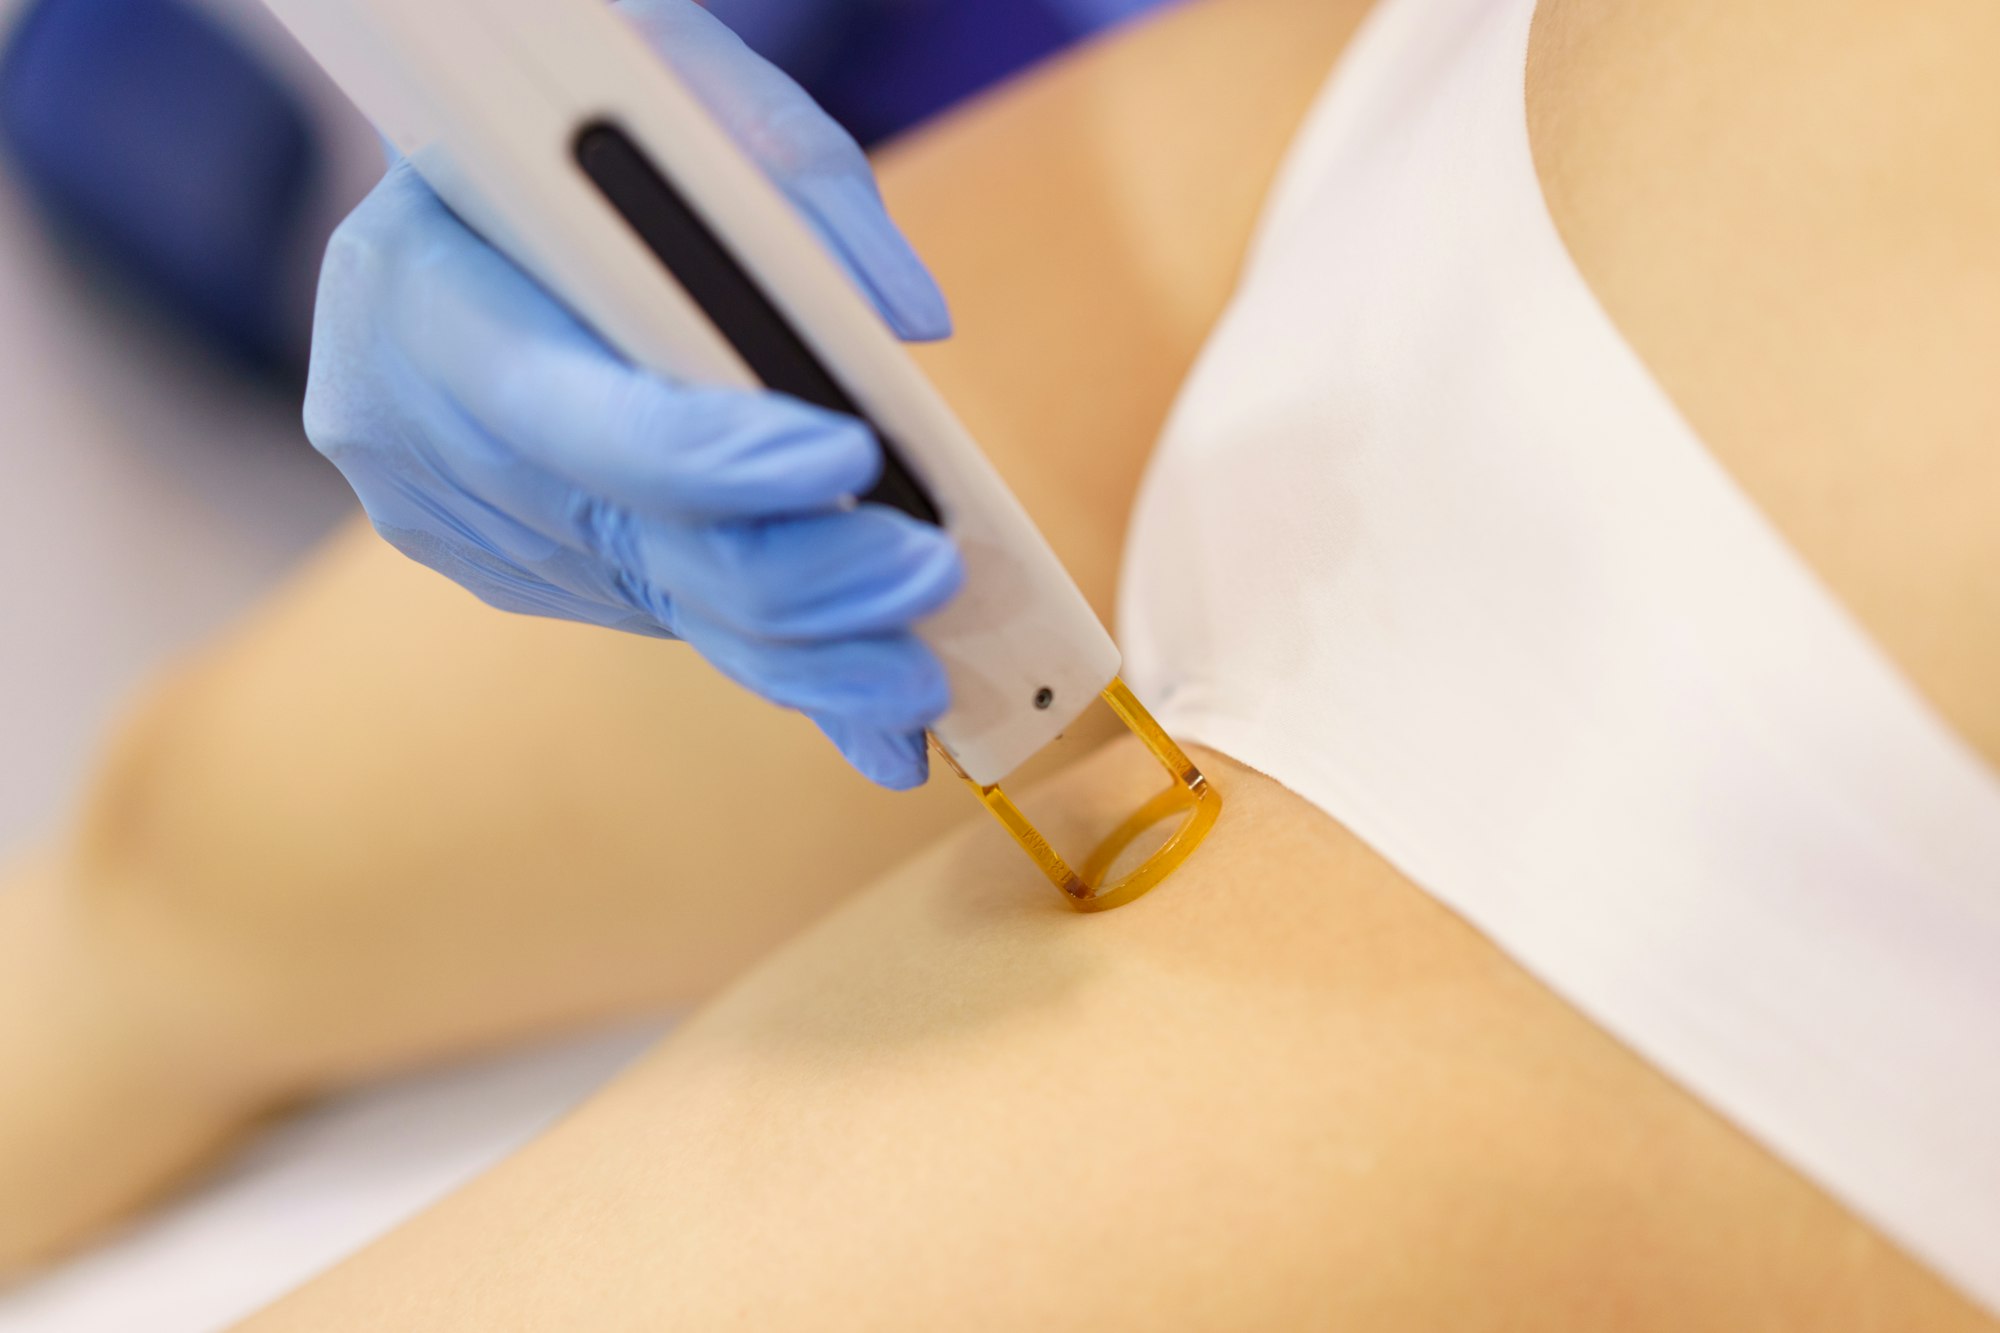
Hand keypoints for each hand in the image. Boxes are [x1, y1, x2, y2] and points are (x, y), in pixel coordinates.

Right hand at [303, 0, 961, 788]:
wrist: (459, 182)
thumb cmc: (570, 109)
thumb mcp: (673, 75)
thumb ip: (798, 174)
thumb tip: (911, 325)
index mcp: (423, 287)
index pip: (585, 410)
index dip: (722, 453)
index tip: (854, 457)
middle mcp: (410, 421)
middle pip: (642, 537)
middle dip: (805, 573)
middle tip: (931, 573)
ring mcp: (450, 513)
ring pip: (661, 601)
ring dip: (804, 642)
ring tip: (916, 679)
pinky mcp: (499, 562)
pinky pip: (650, 608)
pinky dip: (756, 630)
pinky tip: (846, 666)